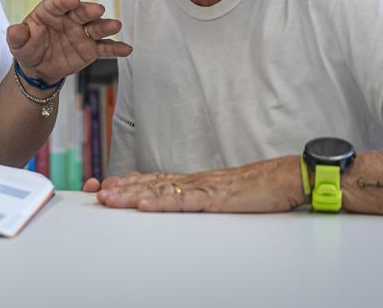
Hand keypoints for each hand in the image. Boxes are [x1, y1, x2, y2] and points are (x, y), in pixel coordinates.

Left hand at [7, 0, 130, 83]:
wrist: (38, 69)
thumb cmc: (28, 49)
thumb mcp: (18, 44)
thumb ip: (17, 36)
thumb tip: (14, 30)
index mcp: (49, 12)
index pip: (57, 3)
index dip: (64, 1)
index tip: (73, 0)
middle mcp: (69, 19)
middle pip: (80, 12)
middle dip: (89, 10)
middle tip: (98, 10)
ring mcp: (82, 33)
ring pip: (96, 28)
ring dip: (106, 26)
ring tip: (116, 26)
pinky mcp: (90, 49)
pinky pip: (105, 48)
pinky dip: (116, 48)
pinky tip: (127, 49)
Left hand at [81, 156, 304, 212]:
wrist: (287, 178)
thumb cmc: (259, 189)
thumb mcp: (224, 197)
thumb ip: (201, 198)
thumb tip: (181, 203)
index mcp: (195, 181)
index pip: (154, 180)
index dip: (128, 183)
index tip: (103, 186)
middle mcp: (194, 181)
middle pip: (150, 183)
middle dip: (121, 188)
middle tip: (95, 192)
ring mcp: (204, 188)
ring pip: (160, 190)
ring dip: (132, 194)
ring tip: (109, 198)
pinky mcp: (216, 198)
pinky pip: (184, 201)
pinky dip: (161, 202)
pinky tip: (144, 203)